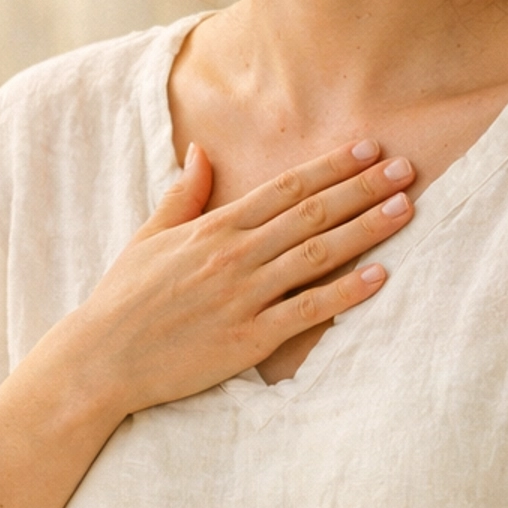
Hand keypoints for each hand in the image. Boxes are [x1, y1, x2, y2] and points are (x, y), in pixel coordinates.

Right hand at [73, 141, 413, 414]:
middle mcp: (234, 255)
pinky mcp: (249, 338)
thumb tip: (200, 151)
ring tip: (405, 209)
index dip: (331, 166)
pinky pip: (307, 310)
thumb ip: (183, 195)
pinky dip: (345, 292)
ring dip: (366, 229)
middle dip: (363, 188)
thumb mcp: (149, 237)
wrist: (101, 359)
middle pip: (311, 213)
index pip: (285, 188)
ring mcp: (243, 296)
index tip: (368, 148)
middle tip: (407, 169)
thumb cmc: (124, 299)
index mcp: (213, 228)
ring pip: (317, 254)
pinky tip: (380, 276)